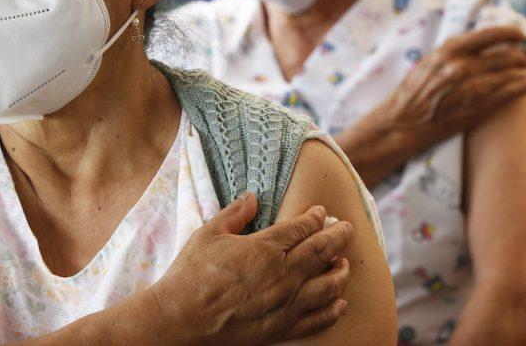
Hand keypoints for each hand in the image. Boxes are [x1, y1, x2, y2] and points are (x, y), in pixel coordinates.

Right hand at [147, 192, 354, 344]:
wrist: (178, 321)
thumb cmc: (190, 275)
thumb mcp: (209, 233)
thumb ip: (235, 213)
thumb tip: (253, 197)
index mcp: (266, 248)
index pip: (304, 227)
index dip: (317, 217)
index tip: (321, 212)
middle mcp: (282, 275)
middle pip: (323, 251)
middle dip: (339, 236)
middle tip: (346, 228)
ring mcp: (284, 304)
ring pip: (329, 285)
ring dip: (341, 271)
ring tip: (344, 263)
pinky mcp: (280, 329)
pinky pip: (318, 320)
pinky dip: (334, 309)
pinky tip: (340, 302)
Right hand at [375, 26, 525, 153]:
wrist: (402, 123)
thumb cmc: (413, 93)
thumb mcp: (430, 62)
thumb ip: (453, 51)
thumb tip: (476, 42)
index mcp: (449, 50)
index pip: (489, 34)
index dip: (509, 32)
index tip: (519, 34)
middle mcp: (462, 65)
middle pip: (504, 54)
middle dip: (520, 56)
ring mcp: (471, 86)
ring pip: (510, 73)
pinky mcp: (477, 107)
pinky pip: (509, 93)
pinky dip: (525, 86)